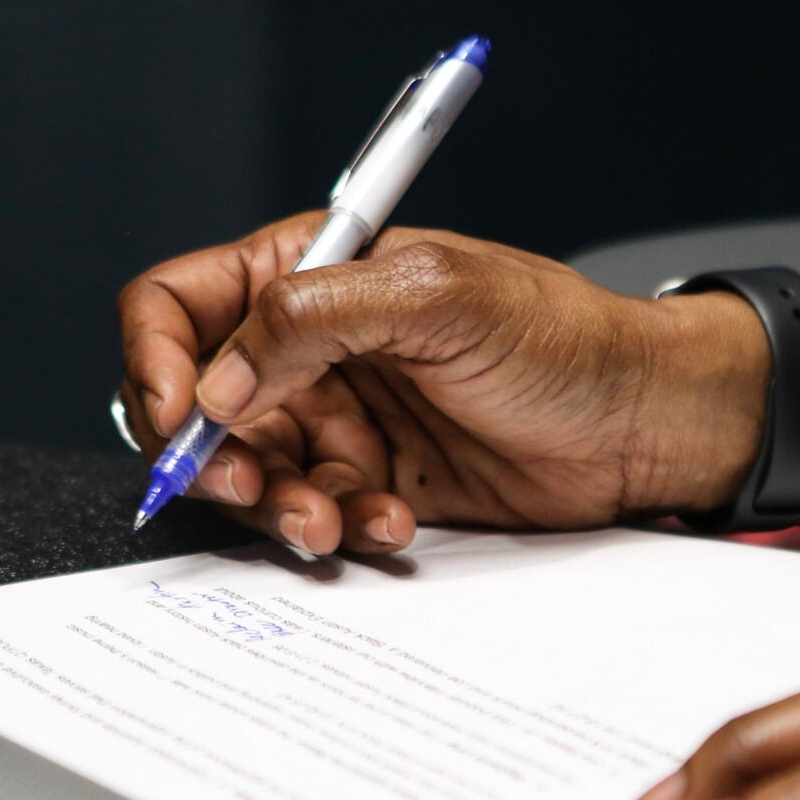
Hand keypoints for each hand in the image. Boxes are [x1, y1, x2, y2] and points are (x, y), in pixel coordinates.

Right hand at [116, 215, 767, 553]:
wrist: (644, 423)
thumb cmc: (560, 336)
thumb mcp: (437, 298)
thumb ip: (314, 319)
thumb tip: (218, 379)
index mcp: (308, 270)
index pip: (178, 304)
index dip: (155, 361)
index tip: (176, 420)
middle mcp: (309, 344)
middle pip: (197, 407)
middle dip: (214, 457)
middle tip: (257, 485)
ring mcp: (338, 417)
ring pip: (251, 474)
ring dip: (279, 506)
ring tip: (333, 521)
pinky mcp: (370, 480)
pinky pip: (314, 516)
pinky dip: (339, 529)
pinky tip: (393, 523)